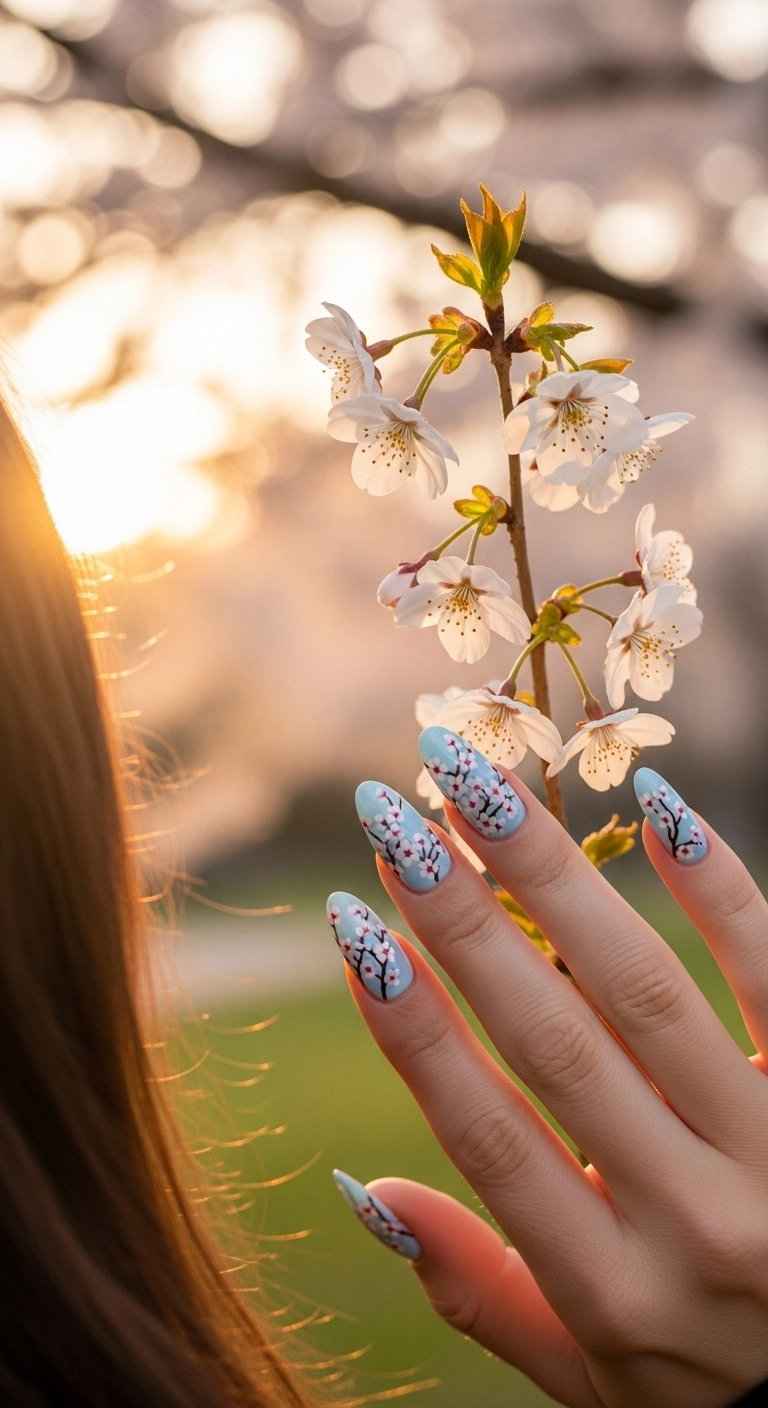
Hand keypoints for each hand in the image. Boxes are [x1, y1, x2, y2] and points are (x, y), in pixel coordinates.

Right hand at [331, 736, 767, 1407]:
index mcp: (610, 1289)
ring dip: (556, 881)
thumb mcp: (591, 1381)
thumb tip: (367, 1189)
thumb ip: (481, 1292)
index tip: (349, 924)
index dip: (410, 1028)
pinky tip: (660, 807)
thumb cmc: (713, 1380)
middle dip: (463, 923)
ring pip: (646, 995)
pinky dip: (717, 889)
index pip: (486, 1135)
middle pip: (553, 1044)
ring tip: (486, 790)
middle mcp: (691, 1221)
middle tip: (396, 818)